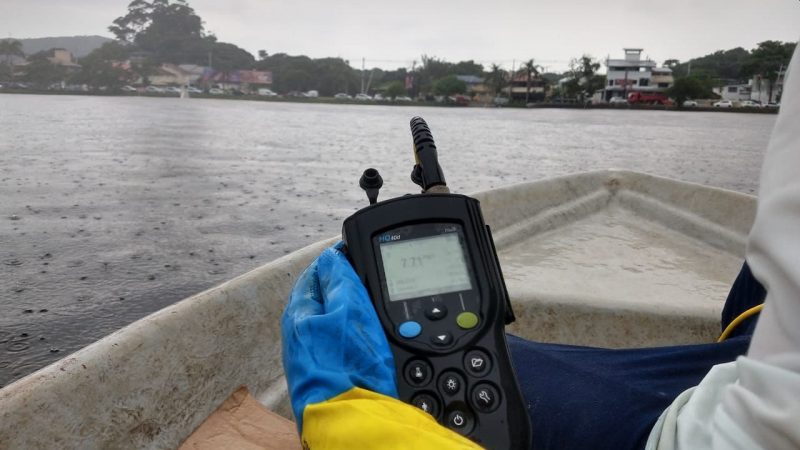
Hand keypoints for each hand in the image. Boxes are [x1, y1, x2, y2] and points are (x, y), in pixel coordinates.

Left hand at [281, 242, 397, 431]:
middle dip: (345, 286)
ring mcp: (311, 354)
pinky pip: (339, 342)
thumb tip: (331, 256)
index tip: (358, 255)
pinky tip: (368, 341)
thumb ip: (338, 279)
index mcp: (298, 312)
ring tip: (372, 309)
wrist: (351, 419)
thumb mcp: (348, 310)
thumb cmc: (348, 367)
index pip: (315, 273)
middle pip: (324, 296)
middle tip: (370, 281)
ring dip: (352, 311)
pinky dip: (354, 335)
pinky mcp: (326, 372)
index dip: (338, 260)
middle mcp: (299, 333)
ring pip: (333, 320)